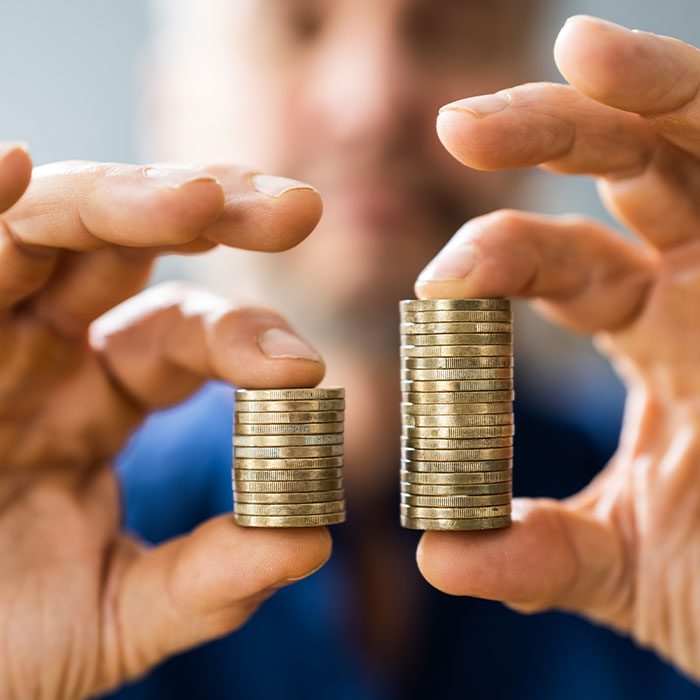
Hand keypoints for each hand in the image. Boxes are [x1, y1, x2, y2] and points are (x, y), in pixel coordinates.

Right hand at [0, 150, 330, 697]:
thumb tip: (310, 544)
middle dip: (215, 214)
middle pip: (130, 247)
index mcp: (97, 397)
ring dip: (123, 200)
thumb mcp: (115, 616)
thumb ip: (210, 581)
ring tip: (200, 197)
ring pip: (47, 230)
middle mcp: (40, 349)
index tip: (305, 369)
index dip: (246, 339)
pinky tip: (12, 168)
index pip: (184, 334)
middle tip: (299, 210)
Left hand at [414, 16, 699, 680]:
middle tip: (456, 124)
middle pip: (621, 172)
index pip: (561, 262)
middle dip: (544, 136)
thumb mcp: (629, 566)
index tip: (437, 282)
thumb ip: (533, 554)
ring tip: (576, 49)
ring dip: (641, 91)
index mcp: (656, 330)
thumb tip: (436, 556)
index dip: (496, 257)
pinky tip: (640, 65)